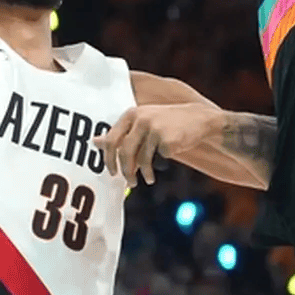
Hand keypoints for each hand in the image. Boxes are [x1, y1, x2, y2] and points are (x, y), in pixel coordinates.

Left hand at [93, 102, 223, 184]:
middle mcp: (141, 119)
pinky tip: (160, 168)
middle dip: (124, 170)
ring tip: (148, 179)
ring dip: (142, 174)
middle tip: (127, 180)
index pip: (112, 139)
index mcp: (132, 114)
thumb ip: (121, 132)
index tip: (111, 171)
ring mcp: (155, 129)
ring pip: (141, 159)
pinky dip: (157, 168)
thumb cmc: (168, 122)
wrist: (199, 119)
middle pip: (124, 151)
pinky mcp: (167, 140)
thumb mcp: (143, 122)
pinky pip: (157, 160)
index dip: (109, 158)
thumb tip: (95, 141)